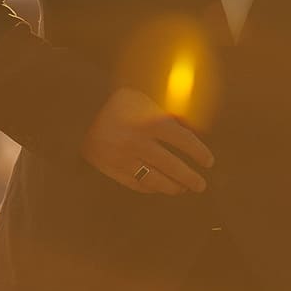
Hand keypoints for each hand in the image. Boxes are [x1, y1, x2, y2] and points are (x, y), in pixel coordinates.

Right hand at [80, 86, 214, 195]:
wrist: (82, 110)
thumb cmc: (120, 102)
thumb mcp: (146, 101)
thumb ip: (169, 114)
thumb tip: (193, 129)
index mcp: (150, 121)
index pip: (183, 140)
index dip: (199, 153)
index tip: (209, 162)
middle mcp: (139, 142)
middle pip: (172, 166)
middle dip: (190, 177)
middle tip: (201, 185)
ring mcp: (124, 158)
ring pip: (155, 180)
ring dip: (172, 187)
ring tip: (183, 189)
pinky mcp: (111, 169)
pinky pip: (136, 184)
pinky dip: (151, 188)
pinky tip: (160, 187)